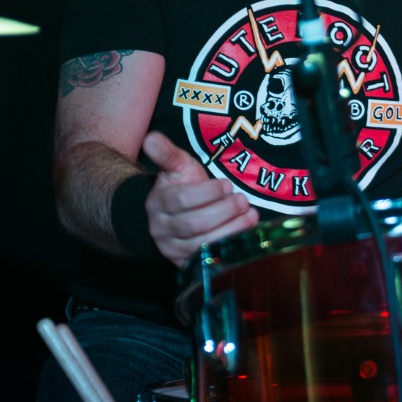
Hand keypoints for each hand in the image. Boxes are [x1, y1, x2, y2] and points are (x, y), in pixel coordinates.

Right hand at [141, 131, 258, 265]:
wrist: (172, 215)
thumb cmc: (181, 186)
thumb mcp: (175, 167)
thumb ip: (166, 152)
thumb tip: (151, 138)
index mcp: (157, 202)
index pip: (181, 200)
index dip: (207, 193)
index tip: (227, 185)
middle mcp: (161, 229)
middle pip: (193, 224)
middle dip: (223, 212)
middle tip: (243, 200)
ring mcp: (172, 249)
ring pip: (202, 244)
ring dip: (231, 229)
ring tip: (250, 215)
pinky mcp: (186, 264)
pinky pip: (209, 259)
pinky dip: (230, 247)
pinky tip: (246, 234)